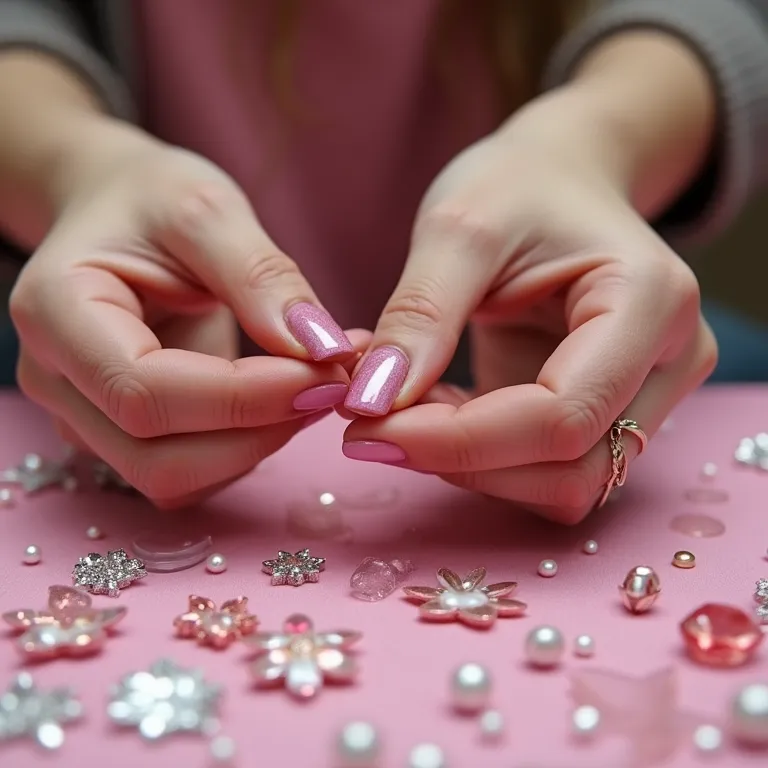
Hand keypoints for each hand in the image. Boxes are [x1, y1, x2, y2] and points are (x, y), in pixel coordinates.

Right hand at [10, 134, 355, 506]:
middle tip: (335, 382)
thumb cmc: (149, 199)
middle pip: (159, 458)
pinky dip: (248, 448)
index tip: (327, 370)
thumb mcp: (206, 207)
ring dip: (261, 445)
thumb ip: (261, 275)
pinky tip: (287, 398)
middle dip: (261, 432)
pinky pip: (190, 473)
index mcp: (55, 313)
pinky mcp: (123, 434)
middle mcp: (56, 381)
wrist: (118, 213)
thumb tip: (320, 350)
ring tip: (319, 383)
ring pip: (176, 479)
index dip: (244, 398)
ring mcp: (85, 417)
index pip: (145, 392)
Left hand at [342, 95, 716, 522]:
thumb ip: (420, 314)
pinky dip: (479, 460)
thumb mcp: (459, 226)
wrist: (560, 181)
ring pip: (560, 486)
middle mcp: (668, 363)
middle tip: (370, 425)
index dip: (460, 441)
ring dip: (468, 466)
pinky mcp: (608, 417)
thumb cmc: (519, 186)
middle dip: (461, 462)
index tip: (367, 427)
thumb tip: (373, 404)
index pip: (562, 416)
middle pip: (570, 470)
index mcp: (651, 302)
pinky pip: (544, 472)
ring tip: (403, 408)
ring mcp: (644, 398)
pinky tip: (433, 411)